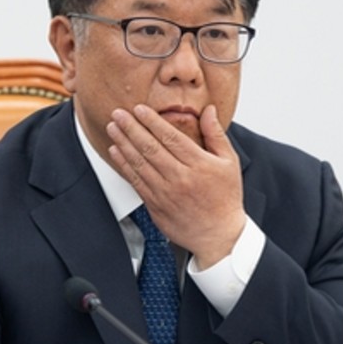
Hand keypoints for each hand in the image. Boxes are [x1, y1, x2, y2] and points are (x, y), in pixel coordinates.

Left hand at [106, 104, 245, 268]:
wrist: (218, 234)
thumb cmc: (225, 197)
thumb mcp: (229, 162)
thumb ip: (216, 135)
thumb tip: (210, 110)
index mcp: (199, 165)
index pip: (171, 137)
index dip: (152, 122)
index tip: (139, 109)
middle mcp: (180, 177)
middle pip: (150, 148)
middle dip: (131, 128)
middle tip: (118, 113)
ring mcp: (165, 192)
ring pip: (139, 163)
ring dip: (123, 143)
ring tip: (113, 128)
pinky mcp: (155, 204)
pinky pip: (135, 181)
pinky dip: (124, 165)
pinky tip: (116, 152)